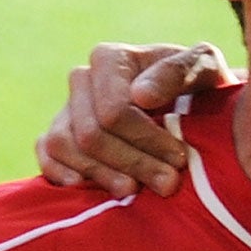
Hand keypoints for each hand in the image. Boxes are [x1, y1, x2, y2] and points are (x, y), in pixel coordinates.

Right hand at [35, 42, 234, 197]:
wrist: (191, 105)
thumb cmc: (200, 85)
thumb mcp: (204, 69)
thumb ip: (178, 73)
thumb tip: (140, 96)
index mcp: (110, 59)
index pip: (115, 110)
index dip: (146, 140)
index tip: (179, 159)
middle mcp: (82, 79)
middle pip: (91, 133)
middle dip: (132, 163)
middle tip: (168, 185)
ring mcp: (66, 108)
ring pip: (65, 146)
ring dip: (101, 175)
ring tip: (135, 192)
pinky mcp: (57, 135)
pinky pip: (45, 153)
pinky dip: (59, 173)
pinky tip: (86, 188)